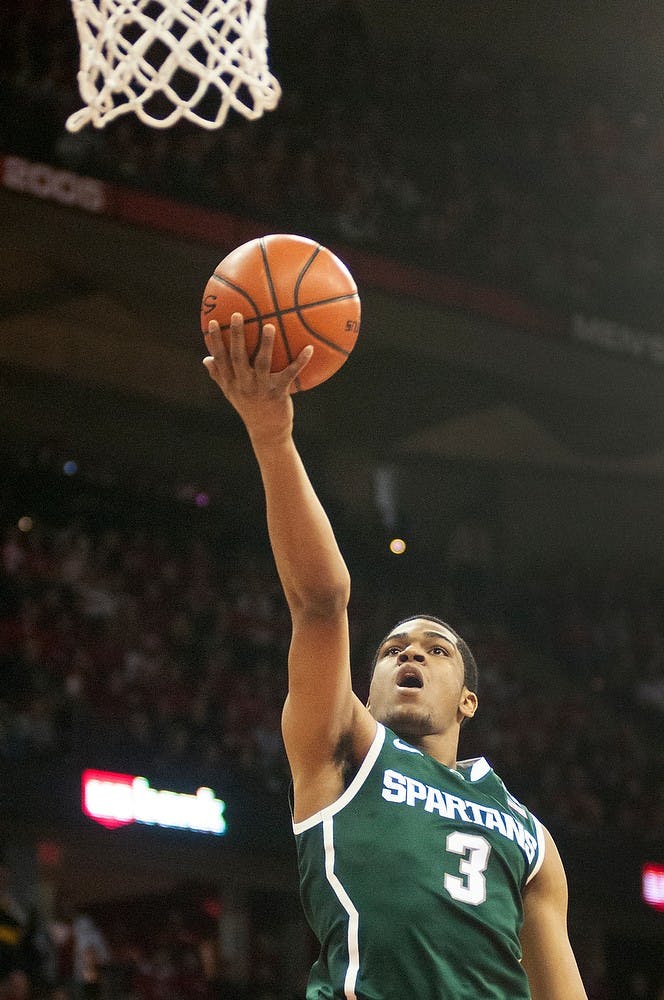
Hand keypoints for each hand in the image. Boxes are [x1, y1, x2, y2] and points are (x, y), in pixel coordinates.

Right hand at [203, 313, 312, 443]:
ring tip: (269, 325)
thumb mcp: (231, 394)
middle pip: (237, 357)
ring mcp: (261, 389)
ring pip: (262, 363)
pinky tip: (309, 348)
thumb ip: (219, 376)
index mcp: (232, 382)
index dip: (215, 341)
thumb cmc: (249, 409)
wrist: (267, 432)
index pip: (220, 359)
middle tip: (237, 315)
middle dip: (237, 336)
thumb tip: (205, 359)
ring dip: (266, 344)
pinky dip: (300, 361)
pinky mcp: (278, 393)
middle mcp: (244, 384)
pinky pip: (290, 374)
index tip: (212, 323)